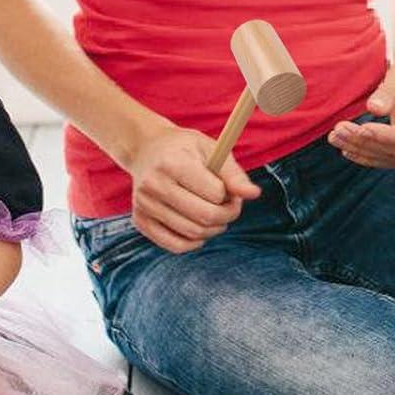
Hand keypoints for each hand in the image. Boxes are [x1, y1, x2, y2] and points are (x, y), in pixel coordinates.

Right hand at [127, 124, 260, 254]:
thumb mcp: (210, 149)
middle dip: (227, 216)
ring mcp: (144, 204)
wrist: (145, 149)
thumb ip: (233, 173)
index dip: (232, 196)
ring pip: (193, 233)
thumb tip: (254, 194)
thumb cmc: (184, 148)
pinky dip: (195, 242)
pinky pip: (175, 245)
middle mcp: (154, 185)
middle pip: (205, 217)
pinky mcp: (140, 220)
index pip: (215, 193)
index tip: (232, 192)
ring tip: (215, 214)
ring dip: (214, 229)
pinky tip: (199, 227)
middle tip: (231, 207)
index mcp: (173, 162)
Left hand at [328, 55, 394, 167]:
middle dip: (367, 142)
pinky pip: (390, 159)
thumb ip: (391, 88)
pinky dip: (367, 155)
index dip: (387, 135)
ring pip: (393, 157)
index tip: (361, 128)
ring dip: (362, 150)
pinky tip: (347, 148)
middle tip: (337, 132)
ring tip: (336, 138)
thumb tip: (374, 109)